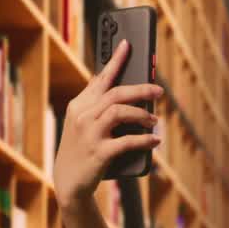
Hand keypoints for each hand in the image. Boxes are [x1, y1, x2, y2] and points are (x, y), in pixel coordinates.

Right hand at [53, 39, 162, 210]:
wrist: (70, 183)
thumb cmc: (83, 151)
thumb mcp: (84, 125)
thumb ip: (98, 106)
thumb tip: (126, 89)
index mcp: (79, 106)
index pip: (100, 77)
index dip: (115, 60)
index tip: (128, 44)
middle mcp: (82, 116)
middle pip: (116, 93)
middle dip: (140, 89)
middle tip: (159, 92)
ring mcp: (89, 134)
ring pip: (120, 111)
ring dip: (142, 114)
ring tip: (154, 120)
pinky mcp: (99, 152)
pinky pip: (127, 141)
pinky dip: (144, 139)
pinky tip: (154, 140)